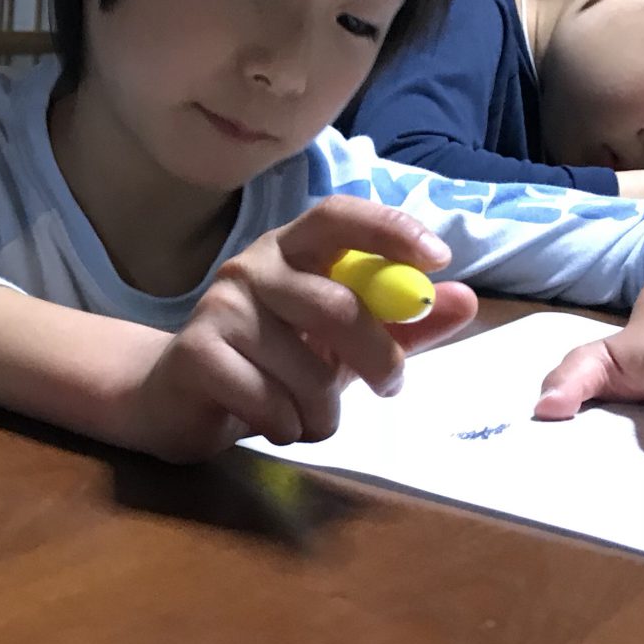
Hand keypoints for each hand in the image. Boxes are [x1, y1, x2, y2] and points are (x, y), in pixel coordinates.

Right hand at [127, 196, 476, 461]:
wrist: (179, 399)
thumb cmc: (270, 363)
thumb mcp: (340, 345)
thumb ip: (399, 325)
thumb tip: (464, 300)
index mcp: (291, 249)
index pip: (338, 216)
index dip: (389, 230)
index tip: (438, 260)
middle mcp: (252, 266)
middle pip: (335, 304)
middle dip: (377, 357)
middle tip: (390, 387)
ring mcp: (219, 305)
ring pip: (304, 369)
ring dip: (323, 413)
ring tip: (310, 419)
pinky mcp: (195, 351)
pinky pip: (267, 401)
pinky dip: (286, 427)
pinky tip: (272, 423)